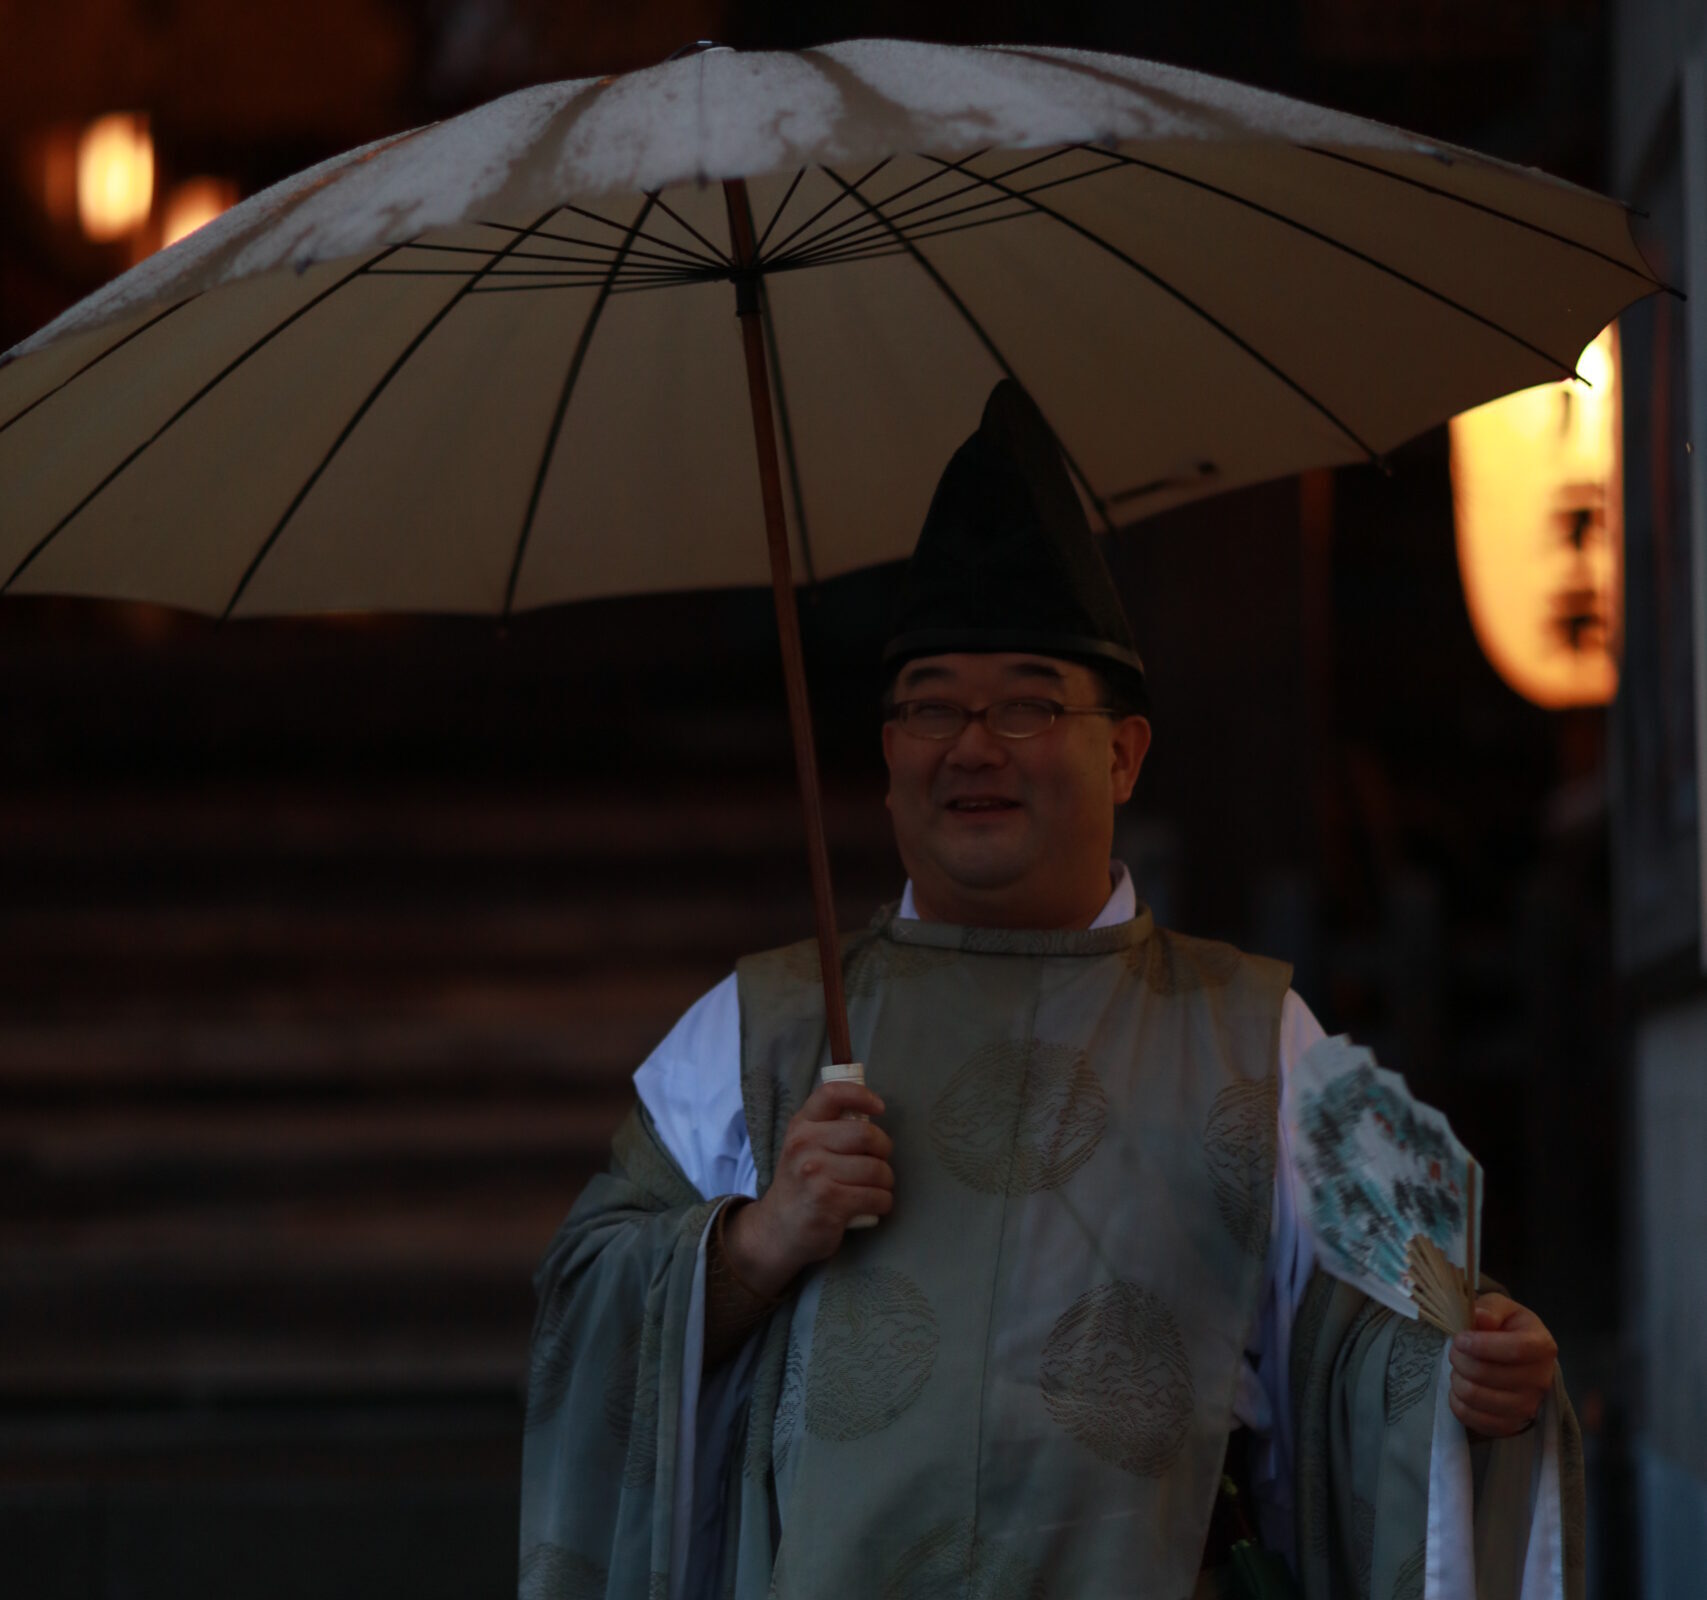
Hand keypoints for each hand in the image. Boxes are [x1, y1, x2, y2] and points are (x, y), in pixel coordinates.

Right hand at [722, 1080, 893, 1298]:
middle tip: (878, 1163)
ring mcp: (815, 1174)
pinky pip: (876, 1197)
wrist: (776, 1231)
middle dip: (884, 1150)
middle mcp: (804, 1145)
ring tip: (875, 1189)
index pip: (832, 1093)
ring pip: (876, 1169)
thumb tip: (871, 1111)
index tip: (879, 1108)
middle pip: (867, 1135)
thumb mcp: (804, 1148)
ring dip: (886, 1183)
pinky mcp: (828, 1202)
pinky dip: (883, 1203)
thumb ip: (829, 1128)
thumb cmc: (800, 1186)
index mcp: (801, 1126)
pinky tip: (872, 1206)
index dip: (862, 1095)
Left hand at [1448, 1294, 1557, 1438]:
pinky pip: (1477, 1421)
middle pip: (1489, 1375)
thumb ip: (1490, 1308)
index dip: (1482, 1345)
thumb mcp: (1500, 1308)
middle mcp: (1541, 1379)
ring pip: (1478, 1398)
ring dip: (1458, 1381)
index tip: (1459, 1339)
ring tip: (1458, 1369)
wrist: (1514, 1355)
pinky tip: (1459, 1390)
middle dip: (1460, 1360)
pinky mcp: (1513, 1424)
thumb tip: (1480, 1317)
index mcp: (1542, 1346)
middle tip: (1454, 1351)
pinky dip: (1459, 1404)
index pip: (1516, 1349)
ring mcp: (1529, 1406)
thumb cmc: (1505, 1328)